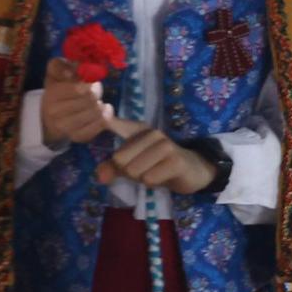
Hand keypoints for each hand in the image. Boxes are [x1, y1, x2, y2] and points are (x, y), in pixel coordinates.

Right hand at [40, 58, 112, 144]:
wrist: (49, 118)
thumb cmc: (58, 90)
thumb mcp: (55, 73)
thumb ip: (59, 66)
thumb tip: (71, 73)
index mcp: (52, 95)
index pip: (78, 89)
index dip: (89, 84)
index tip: (91, 83)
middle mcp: (56, 113)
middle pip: (90, 100)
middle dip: (97, 93)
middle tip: (96, 90)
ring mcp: (67, 128)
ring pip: (96, 113)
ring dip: (101, 105)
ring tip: (98, 102)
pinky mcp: (78, 137)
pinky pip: (99, 126)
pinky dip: (106, 117)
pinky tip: (104, 111)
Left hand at [94, 122, 218, 195]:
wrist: (192, 170)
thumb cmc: (158, 166)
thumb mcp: (132, 166)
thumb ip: (113, 168)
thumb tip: (100, 176)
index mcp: (138, 131)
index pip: (114, 123)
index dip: (105, 122)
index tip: (99, 108)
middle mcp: (151, 133)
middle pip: (120, 160)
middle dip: (128, 172)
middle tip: (144, 169)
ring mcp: (165, 145)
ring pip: (134, 171)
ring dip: (142, 179)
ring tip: (155, 172)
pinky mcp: (175, 160)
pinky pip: (149, 179)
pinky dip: (153, 183)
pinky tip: (164, 176)